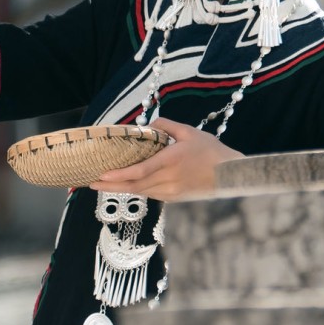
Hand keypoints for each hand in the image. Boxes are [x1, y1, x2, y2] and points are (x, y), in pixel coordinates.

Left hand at [89, 117, 240, 200]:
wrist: (232, 175)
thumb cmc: (212, 152)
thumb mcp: (189, 131)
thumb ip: (166, 126)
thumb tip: (149, 126)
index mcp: (171, 162)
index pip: (139, 171)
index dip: (118, 175)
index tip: (101, 175)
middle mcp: (169, 180)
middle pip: (134, 186)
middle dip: (111, 186)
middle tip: (91, 183)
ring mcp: (172, 192)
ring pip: (141, 192)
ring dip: (121, 189)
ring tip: (103, 184)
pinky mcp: (175, 198)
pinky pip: (151, 194)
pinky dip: (136, 190)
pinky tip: (126, 186)